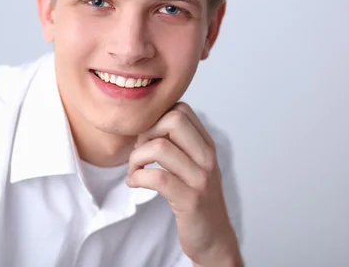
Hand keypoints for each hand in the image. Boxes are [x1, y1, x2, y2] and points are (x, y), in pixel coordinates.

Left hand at [127, 102, 241, 266]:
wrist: (214, 239)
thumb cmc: (195, 200)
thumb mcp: (192, 165)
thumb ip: (177, 144)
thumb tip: (144, 125)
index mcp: (206, 145)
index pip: (181, 109)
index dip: (156, 119)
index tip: (147, 139)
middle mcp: (207, 156)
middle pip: (172, 119)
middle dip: (146, 133)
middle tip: (140, 153)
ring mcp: (200, 178)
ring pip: (160, 147)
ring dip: (136, 158)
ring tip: (135, 170)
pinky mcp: (190, 200)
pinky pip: (157, 177)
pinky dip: (137, 178)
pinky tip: (135, 183)